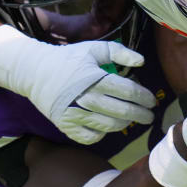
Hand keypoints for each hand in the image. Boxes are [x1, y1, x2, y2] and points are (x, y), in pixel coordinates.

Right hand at [0, 25, 156, 144]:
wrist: (34, 71)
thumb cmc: (69, 59)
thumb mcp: (94, 49)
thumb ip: (119, 52)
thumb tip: (141, 62)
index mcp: (95, 78)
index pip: (128, 92)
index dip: (144, 98)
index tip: (152, 101)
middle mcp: (86, 98)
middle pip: (122, 112)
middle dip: (140, 115)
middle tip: (149, 117)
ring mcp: (74, 114)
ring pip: (108, 126)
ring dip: (124, 124)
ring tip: (130, 120)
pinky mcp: (65, 125)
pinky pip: (90, 137)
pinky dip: (102, 134)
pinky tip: (107, 126)